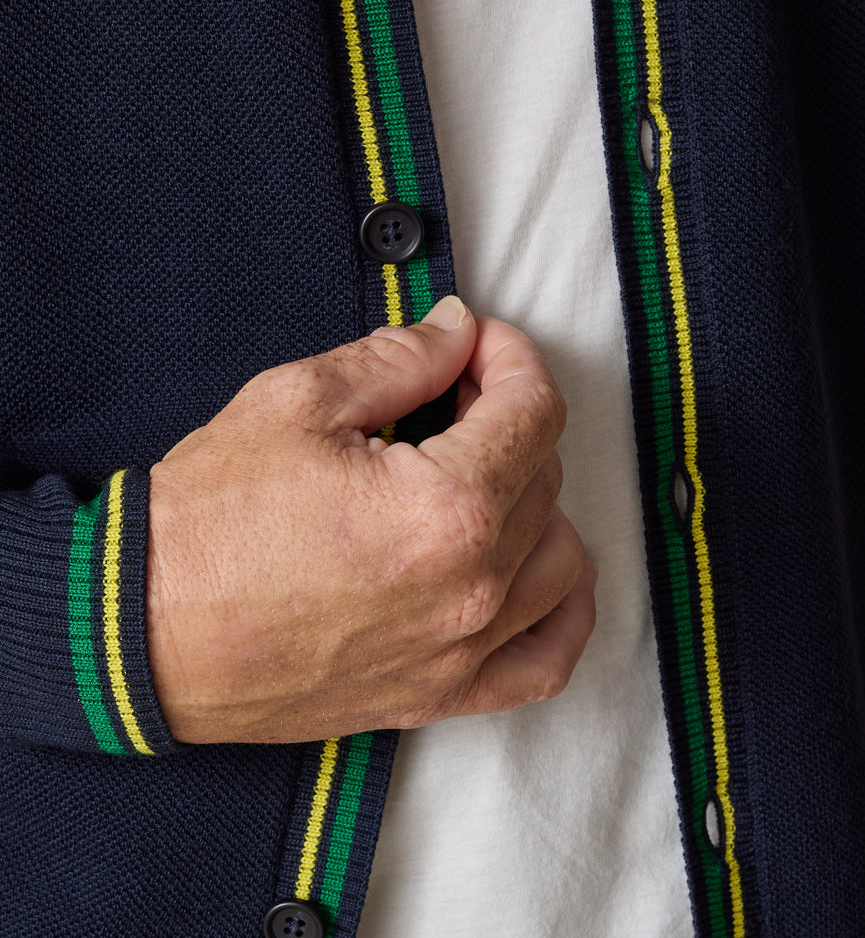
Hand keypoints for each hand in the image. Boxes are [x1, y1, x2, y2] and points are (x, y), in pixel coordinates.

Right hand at [146, 296, 595, 742]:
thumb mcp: (296, 402)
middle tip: (452, 392)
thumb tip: (456, 332)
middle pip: (545, 474)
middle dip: (508, 414)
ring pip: (559, 556)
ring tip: (476, 472)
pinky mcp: (436, 694)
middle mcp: (472, 586)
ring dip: (534, 498)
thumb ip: (399, 357)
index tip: (478, 341)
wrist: (140, 632)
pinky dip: (560, 608)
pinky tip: (535, 568)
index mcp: (446, 507)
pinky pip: (546, 660)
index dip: (510, 356)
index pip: (533, 410)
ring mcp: (460, 651)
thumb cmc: (207, 521)